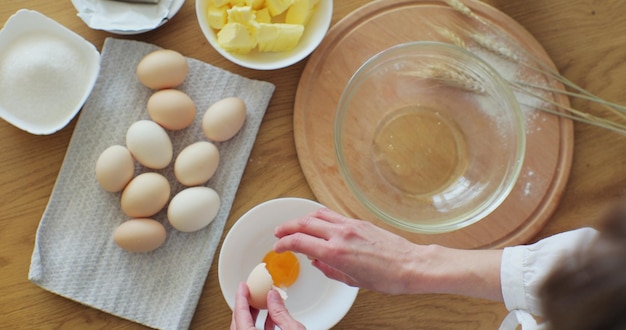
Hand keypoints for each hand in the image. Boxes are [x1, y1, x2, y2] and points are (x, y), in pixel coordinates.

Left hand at [230, 282, 304, 329]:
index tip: (242, 286)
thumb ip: (280, 312)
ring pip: (246, 327)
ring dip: (252, 314)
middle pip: (238, 321)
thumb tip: (273, 295)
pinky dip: (260, 324)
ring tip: (258, 300)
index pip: (240, 314)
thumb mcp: (292, 329)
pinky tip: (270, 316)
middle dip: (244, 304)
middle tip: (248, 290)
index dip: (241, 297)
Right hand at [273, 208, 420, 293]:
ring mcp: (350, 225)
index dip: (284, 243)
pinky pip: (332, 215)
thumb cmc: (386, 277)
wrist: (410, 265)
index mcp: (336, 252)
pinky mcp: (358, 222)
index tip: (277, 247)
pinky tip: (317, 222)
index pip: (300, 242)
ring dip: (301, 218)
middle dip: (286, 227)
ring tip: (294, 225)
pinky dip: (319, 216)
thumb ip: (329, 269)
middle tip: (278, 233)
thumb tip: (317, 261)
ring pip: (317, 214)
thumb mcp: (352, 281)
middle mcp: (341, 235)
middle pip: (304, 223)